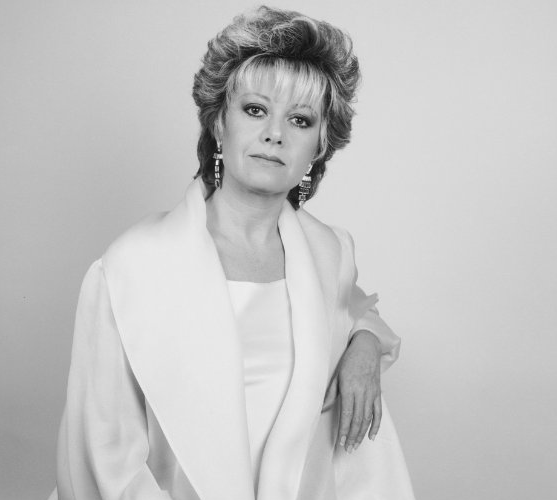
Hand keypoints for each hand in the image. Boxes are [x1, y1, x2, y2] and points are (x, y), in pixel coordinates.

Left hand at [322, 330, 381, 452]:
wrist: (367, 347)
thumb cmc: (350, 359)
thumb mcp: (337, 374)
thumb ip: (330, 392)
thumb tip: (322, 408)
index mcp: (349, 387)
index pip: (346, 414)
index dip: (344, 429)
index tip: (340, 441)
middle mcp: (362, 391)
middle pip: (357, 419)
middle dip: (352, 436)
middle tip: (348, 449)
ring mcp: (371, 393)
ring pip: (367, 418)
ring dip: (362, 434)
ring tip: (356, 446)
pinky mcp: (377, 393)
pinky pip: (378, 412)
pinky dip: (376, 425)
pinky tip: (372, 436)